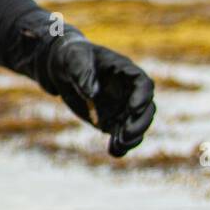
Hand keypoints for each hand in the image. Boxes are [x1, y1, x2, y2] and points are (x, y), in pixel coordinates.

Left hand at [44, 35, 155, 156]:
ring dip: (132, 138)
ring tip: (119, 145)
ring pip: (136, 125)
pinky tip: (114, 151)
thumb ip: (82, 72)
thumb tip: (91, 93)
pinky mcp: (112, 120)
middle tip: (125, 133)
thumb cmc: (71, 57)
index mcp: (125, 71)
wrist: (62, 69)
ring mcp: (122, 107)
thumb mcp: (73, 58)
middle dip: (140, 122)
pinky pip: (121, 135)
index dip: (142, 96)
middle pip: (146, 108)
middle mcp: (128, 91)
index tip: (132, 108)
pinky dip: (121, 145)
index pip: (143, 83)